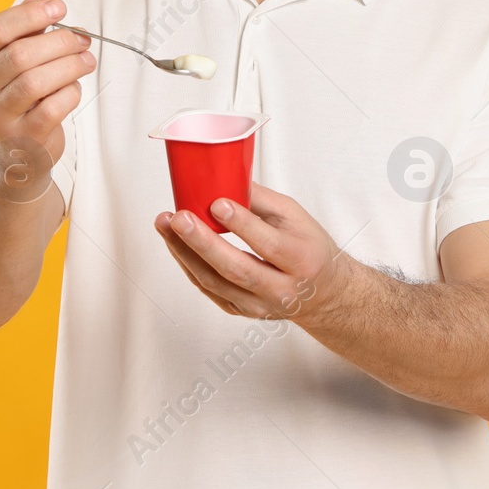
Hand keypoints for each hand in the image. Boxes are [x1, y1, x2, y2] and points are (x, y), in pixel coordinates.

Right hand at [0, 0, 94, 174]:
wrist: (13, 149)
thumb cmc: (19, 93)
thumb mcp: (15, 58)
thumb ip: (27, 29)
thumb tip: (45, 4)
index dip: (30, 15)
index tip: (60, 8)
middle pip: (19, 54)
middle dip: (59, 41)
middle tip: (82, 38)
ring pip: (35, 82)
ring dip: (69, 65)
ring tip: (86, 60)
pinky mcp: (23, 137)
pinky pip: (51, 109)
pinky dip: (70, 93)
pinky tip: (74, 87)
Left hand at [154, 181, 356, 325]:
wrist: (321, 293)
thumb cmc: (308, 248)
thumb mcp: (297, 217)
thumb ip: (262, 200)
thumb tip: (226, 177)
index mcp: (302, 260)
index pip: (269, 245)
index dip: (242, 224)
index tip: (216, 203)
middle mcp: (282, 289)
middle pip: (237, 269)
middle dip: (203, 243)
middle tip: (178, 218)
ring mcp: (260, 305)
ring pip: (216, 283)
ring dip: (186, 253)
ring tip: (167, 225)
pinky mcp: (241, 311)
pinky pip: (209, 289)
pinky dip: (189, 265)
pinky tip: (175, 244)